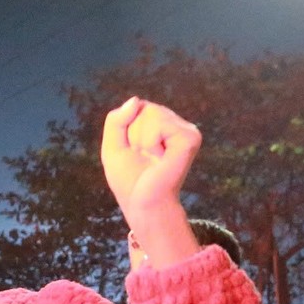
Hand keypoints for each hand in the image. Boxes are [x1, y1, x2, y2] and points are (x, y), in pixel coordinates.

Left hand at [101, 97, 200, 264]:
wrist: (142, 204)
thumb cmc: (129, 180)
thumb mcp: (112, 146)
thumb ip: (117, 119)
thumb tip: (136, 99)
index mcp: (160, 125)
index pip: (136, 106)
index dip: (126, 130)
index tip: (133, 152)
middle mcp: (175, 124)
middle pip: (143, 108)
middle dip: (133, 134)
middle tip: (143, 157)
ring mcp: (185, 130)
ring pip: (151, 113)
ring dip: (141, 140)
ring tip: (151, 158)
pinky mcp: (190, 138)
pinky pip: (159, 124)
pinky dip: (151, 142)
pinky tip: (160, 158)